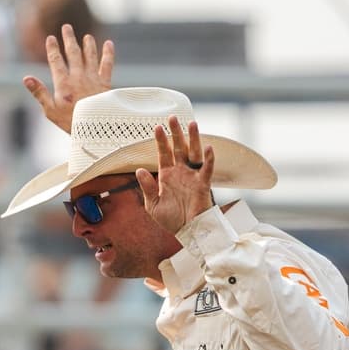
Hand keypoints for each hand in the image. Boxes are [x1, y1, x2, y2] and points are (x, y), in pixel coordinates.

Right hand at [23, 24, 113, 132]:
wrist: (96, 130)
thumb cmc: (71, 123)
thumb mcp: (50, 111)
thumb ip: (39, 93)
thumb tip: (26, 78)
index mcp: (64, 84)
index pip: (56, 61)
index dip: (52, 48)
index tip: (50, 38)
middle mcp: (78, 77)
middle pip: (73, 53)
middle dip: (69, 39)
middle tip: (67, 27)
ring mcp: (93, 79)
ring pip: (90, 56)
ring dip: (88, 45)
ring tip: (86, 36)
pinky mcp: (105, 84)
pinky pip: (107, 65)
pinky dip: (108, 54)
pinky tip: (109, 44)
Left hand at [135, 116, 213, 233]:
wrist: (187, 232)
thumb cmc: (171, 220)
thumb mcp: (153, 205)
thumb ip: (147, 187)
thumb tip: (139, 170)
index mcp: (167, 176)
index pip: (164, 154)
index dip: (161, 141)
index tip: (157, 127)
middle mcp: (180, 172)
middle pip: (179, 148)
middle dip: (176, 133)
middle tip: (173, 118)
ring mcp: (192, 176)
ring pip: (193, 153)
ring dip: (193, 139)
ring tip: (192, 124)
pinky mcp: (203, 184)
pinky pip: (207, 169)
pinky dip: (209, 159)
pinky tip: (208, 148)